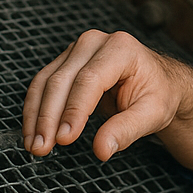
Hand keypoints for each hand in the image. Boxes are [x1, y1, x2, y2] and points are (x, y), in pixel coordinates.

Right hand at [22, 29, 192, 173]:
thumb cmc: (158, 94)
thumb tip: (102, 149)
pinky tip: (33, 132)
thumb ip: (128, 130)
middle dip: (49, 117)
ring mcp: (78, 49)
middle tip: (42, 148)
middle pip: (62, 80)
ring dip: (36, 116)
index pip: (90, 80)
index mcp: (121, 48)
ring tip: (35, 145)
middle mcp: (95, 42)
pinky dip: (35, 110)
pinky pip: (43, 84)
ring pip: (46, 82)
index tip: (65, 138)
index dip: (74, 110)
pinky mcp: (66, 61)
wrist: (158, 82)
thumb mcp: (153, 114)